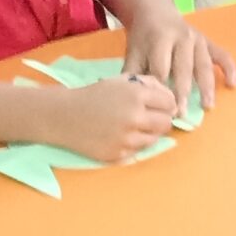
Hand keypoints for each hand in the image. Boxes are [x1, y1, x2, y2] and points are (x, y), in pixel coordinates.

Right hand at [49, 75, 177, 162]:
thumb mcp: (121, 81)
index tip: (162, 106)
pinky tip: (120, 136)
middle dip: (162, 120)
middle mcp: (133, 117)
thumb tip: (171, 98)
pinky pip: (137, 151)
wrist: (64, 116)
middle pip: (166, 124)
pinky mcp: (117, 154)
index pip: (169, 103)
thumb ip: (147, 85)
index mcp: (135, 95)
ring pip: (154, 140)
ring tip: (133, 126)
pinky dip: (133, 144)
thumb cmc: (94, 95)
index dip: (167, 104)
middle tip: (151, 118)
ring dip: (148, 133)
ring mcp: (125, 138)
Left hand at [122, 17, 235, 112]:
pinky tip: (233, 84)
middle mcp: (182, 37)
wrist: (155, 12)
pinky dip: (229, 68)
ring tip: (207, 106)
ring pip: (204, 65)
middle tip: (182, 113)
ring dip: (207, 86)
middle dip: (183, 92)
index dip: (161, 88)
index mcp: (160, 38)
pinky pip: (222, 55)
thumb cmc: (143, 37)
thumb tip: (133, 99)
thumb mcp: (133, 52)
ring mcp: (198, 39)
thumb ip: (133, 73)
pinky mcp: (208, 42)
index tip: (161, 107)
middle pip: (184, 68)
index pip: (161, 67)